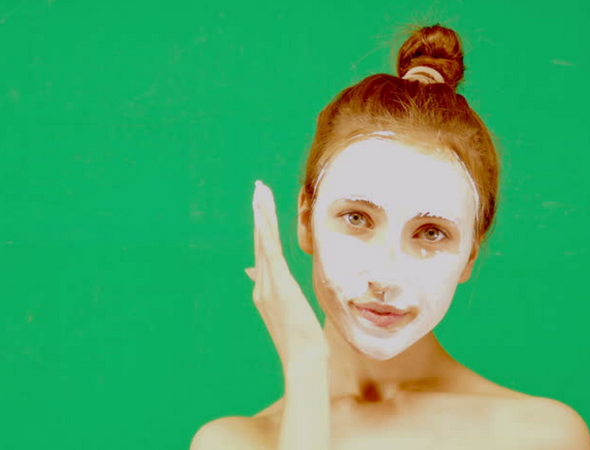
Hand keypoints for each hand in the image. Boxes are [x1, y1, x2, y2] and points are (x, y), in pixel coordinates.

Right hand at [246, 180, 327, 369]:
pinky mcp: (279, 286)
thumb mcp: (290, 313)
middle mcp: (262, 286)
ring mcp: (269, 285)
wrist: (303, 360)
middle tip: (258, 188)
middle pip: (260, 242)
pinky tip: (264, 216)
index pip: (264, 252)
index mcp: (266, 291)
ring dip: (262, 215)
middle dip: (260, 213)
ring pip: (264, 243)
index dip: (263, 228)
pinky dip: (266, 234)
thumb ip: (277, 294)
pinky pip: (271, 254)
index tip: (262, 206)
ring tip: (260, 192)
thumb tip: (260, 275)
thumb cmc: (302, 342)